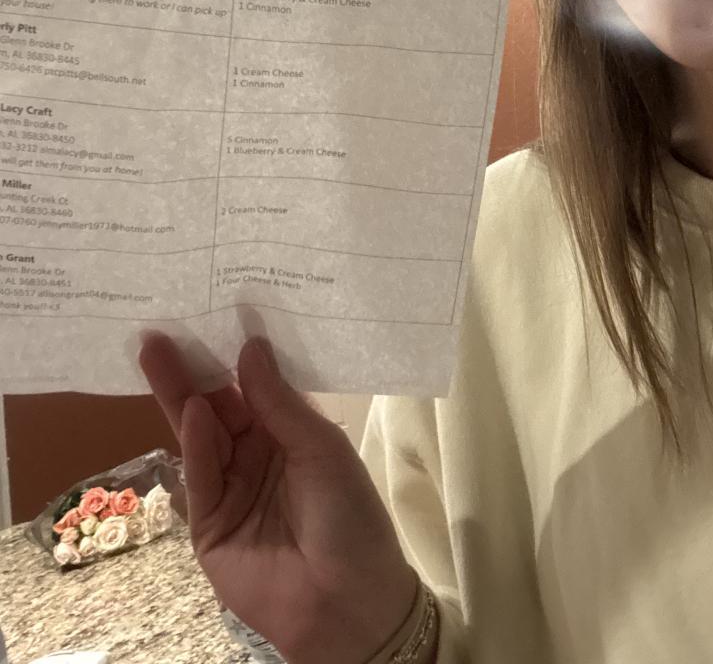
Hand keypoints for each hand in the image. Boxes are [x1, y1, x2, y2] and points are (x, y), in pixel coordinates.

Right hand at [139, 333, 417, 663]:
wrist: (346, 604)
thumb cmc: (351, 517)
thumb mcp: (322, 449)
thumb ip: (281, 403)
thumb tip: (250, 347)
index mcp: (291, 433)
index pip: (254, 386)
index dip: (233, 353)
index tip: (213, 311)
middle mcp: (258, 453)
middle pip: (218, 404)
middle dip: (192, 369)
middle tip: (162, 331)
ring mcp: (231, 488)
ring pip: (201, 434)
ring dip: (183, 395)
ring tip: (160, 352)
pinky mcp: (209, 524)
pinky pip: (202, 475)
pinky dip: (196, 442)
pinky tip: (194, 410)